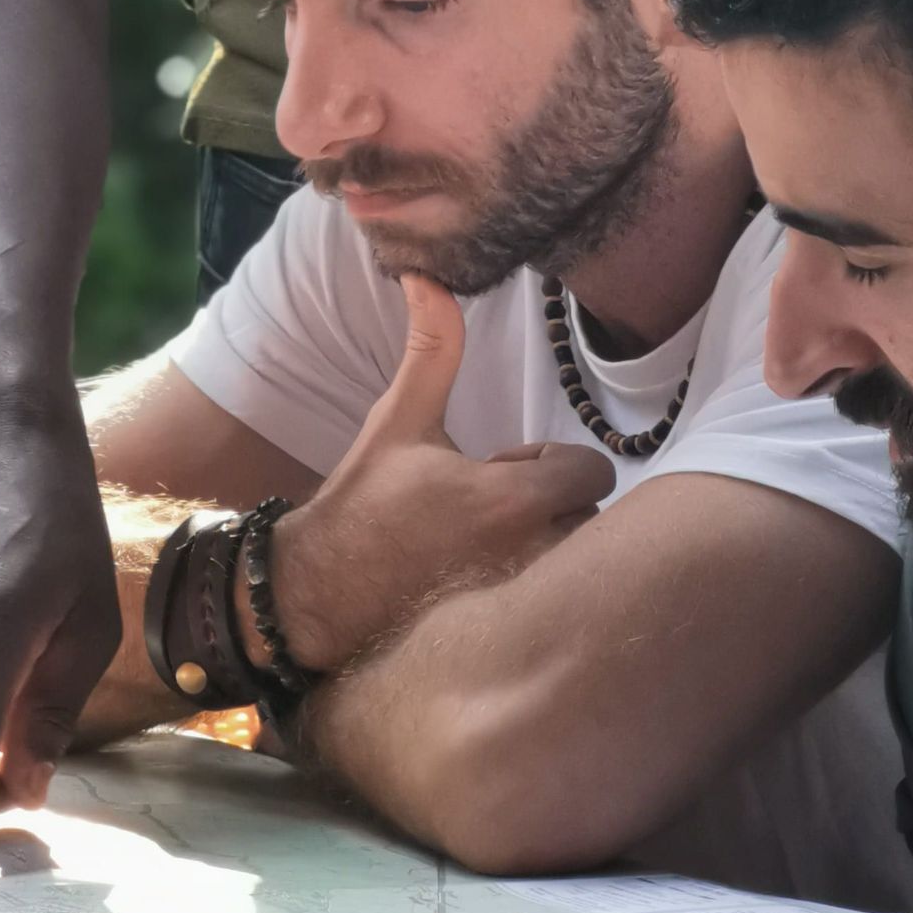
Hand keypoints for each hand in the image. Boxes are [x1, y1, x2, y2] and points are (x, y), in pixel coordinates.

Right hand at [254, 275, 612, 674]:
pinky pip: (557, 606)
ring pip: (578, 563)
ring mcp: (523, 601)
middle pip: (592, 518)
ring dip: (551, 547)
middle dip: (556, 506)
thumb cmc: (363, 502)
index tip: (508, 465)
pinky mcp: (513, 636)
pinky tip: (484, 577)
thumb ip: (432, 349)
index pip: (590, 470)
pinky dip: (536, 590)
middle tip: (499, 504)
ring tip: (493, 541)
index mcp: (510, 499)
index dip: (552, 461)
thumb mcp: (398, 420)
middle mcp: (530, 555)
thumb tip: (428, 276)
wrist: (319, 590)